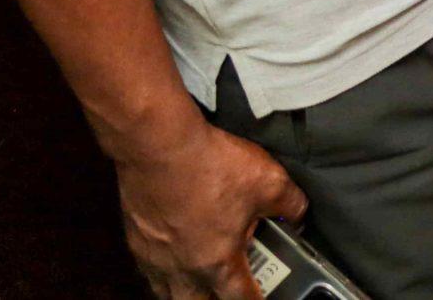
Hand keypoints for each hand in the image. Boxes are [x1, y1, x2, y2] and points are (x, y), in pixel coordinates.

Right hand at [118, 118, 304, 299]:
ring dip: (185, 289)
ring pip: (167, 290)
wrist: (158, 146)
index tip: (261, 298)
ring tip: (201, 277)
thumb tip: (297, 215)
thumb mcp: (269, 182)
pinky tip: (174, 252)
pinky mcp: (136, 238)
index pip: (240, 297)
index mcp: (216, 262)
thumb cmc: (210, 166)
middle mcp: (180, 268)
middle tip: (229, 288)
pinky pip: (150, 267)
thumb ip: (290, 205)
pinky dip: (164, 267)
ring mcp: (153, 256)